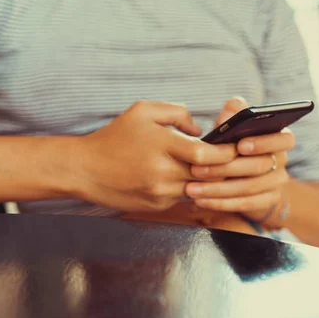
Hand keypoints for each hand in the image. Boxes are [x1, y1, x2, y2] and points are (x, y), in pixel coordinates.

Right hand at [73, 101, 236, 211]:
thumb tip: (200, 129)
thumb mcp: (143, 111)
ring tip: (206, 165)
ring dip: (204, 178)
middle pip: (206, 174)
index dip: (224, 152)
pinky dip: (187, 187)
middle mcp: (162, 173)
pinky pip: (183, 197)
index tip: (233, 146)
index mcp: (161, 146)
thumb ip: (177, 113)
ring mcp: (160, 193)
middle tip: (231, 158)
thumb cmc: (115, 136)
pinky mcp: (156, 207)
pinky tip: (182, 176)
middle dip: (221, 167)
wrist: (85, 169)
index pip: (205, 154)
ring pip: (197, 187)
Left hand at [186, 97, 294, 219]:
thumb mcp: (234, 128)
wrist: (246, 178)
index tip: (240, 146)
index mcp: (279, 138)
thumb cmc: (235, 145)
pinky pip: (246, 204)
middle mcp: (282, 160)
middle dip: (225, 167)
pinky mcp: (268, 202)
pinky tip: (201, 201)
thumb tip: (229, 110)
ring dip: (218, 189)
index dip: (264, 142)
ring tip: (192, 188)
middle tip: (196, 169)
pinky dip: (221, 203)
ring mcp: (277, 182)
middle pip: (259, 166)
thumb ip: (233, 116)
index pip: (284, 139)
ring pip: (249, 187)